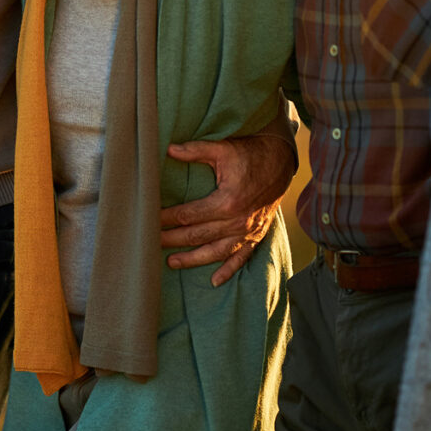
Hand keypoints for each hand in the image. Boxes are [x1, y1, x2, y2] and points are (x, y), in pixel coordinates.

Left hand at [160, 134, 295, 286]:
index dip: (167, 219)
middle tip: (150, 242)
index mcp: (226, 201)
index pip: (188, 215)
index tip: (150, 220)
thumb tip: (169, 149)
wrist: (280, 161)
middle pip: (198, 236)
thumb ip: (195, 150)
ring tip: (172, 262)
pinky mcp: (256, 234)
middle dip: (172, 240)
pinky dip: (229, 271)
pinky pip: (242, 257)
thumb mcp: (222, 149)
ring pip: (216, 252)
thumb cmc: (249, 153)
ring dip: (193, 259)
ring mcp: (247, 231)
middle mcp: (237, 221)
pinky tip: (215, 281)